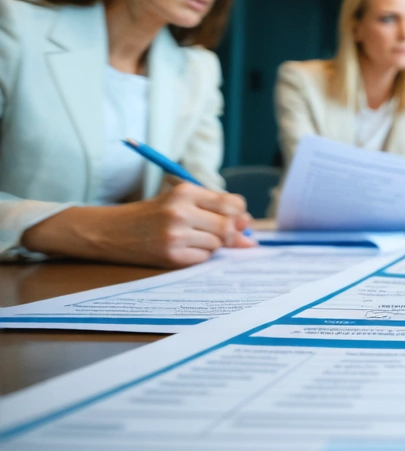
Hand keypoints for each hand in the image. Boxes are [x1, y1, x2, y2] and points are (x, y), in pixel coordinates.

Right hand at [22, 182, 254, 267]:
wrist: (108, 231)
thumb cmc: (150, 215)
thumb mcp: (179, 201)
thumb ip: (215, 210)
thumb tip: (250, 233)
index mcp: (185, 192)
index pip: (232, 203)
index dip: (239, 213)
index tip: (235, 218)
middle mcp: (180, 211)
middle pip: (228, 225)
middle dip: (229, 232)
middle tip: (215, 233)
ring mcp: (175, 235)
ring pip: (217, 244)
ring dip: (212, 245)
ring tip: (191, 239)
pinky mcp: (170, 256)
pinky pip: (203, 259)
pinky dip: (199, 257)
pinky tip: (183, 250)